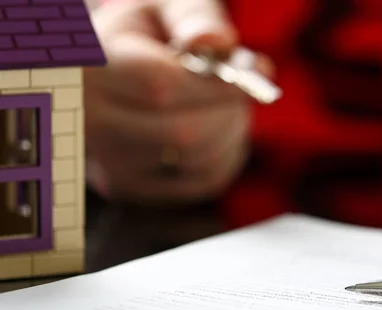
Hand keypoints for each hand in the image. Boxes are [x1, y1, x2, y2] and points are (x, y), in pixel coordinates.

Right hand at [84, 0, 272, 204]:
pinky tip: (216, 128)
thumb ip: (192, 16)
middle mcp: (93, 124)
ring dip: (232, 129)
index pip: (161, 86)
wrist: (108, 72)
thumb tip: (220, 43)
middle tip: (242, 87)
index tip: (259, 73)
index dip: (218, 84)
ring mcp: (111, 164)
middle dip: (229, 108)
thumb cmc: (144, 35)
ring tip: (224, 103)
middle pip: (184, 132)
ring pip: (198, 159)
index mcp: (91, 69)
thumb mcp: (162, 6)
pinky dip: (227, 152)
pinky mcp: (134, 189)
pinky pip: (204, 181)